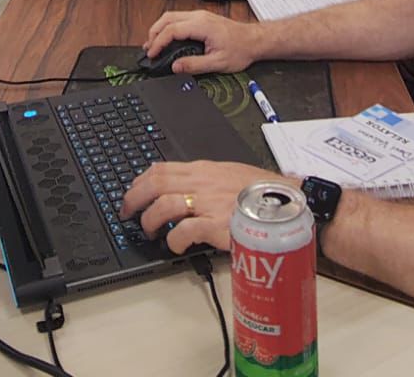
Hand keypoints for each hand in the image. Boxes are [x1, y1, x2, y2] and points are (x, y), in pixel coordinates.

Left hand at [121, 160, 281, 251]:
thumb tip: (180, 189)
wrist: (285, 203)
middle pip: (155, 184)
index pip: (160, 169)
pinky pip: (185, 231)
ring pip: (164, 205)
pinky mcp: (218, 224)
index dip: (139, 182)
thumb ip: (203, 181)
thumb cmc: (260, 192)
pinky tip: (174, 245)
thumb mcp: (227, 175)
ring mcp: (209, 203)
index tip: (131, 193)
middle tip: (127, 214)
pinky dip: (174, 239)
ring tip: (151, 231)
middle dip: (134, 199)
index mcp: (202, 170)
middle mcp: (201, 183)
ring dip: (151, 220)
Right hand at [143, 10, 261, 74]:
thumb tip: (176, 67)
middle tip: (148, 49)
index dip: (158, 42)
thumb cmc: (240, 49)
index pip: (171, 30)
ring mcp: (200, 15)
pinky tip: (167, 38)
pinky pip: (179, 18)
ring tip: (153, 44)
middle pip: (167, 18)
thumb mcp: (217, 63)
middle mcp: (199, 16)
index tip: (152, 54)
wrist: (254, 40)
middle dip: (154, 33)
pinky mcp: (202, 18)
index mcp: (201, 25)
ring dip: (159, 29)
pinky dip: (168, 27)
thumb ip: (194, 65)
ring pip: (171, 16)